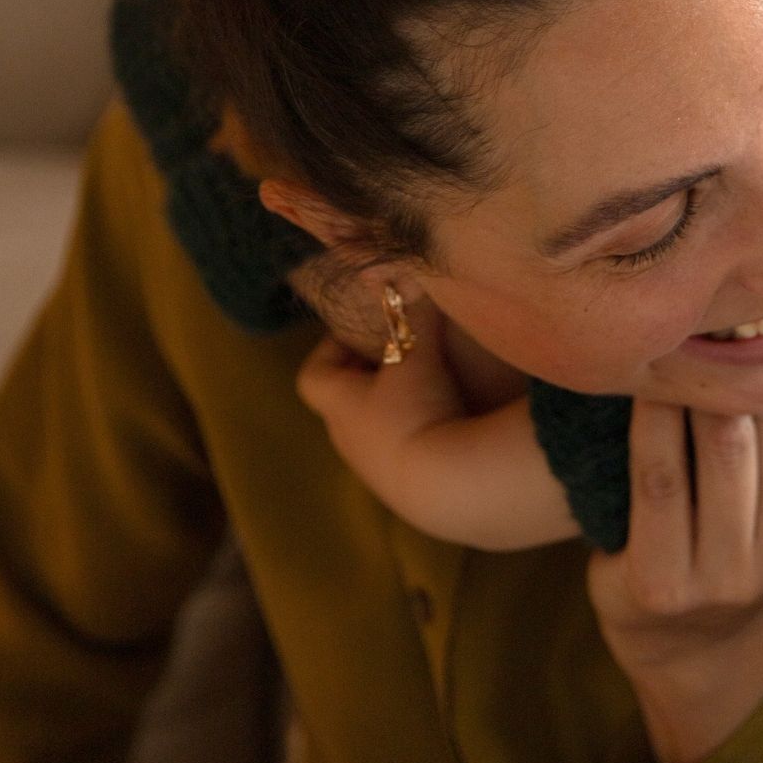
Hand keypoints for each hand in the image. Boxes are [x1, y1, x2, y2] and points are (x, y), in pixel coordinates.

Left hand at [296, 295, 462, 487]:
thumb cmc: (418, 409)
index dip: (330, 350)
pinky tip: (450, 421)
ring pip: (374, 428)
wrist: (449, 486)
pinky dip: (417, 433)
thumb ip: (415, 312)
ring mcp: (374, 471)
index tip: (363, 333)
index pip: (312, 376)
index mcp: (338, 406)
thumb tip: (411, 271)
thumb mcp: (419, 352)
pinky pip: (402, 453)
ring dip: (395, 406)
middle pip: (344, 401)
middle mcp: (347, 440)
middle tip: (405, 352)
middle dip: (371, 374)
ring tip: (433, 385)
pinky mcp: (406, 491)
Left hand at [586, 322, 762, 762]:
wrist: (689, 636)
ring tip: (687, 320)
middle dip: (753, 344)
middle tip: (726, 283)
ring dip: (701, 372)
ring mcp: (730, 576)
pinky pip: (659, 474)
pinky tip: (643, 379)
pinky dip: (652, 418)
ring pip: (722, 439)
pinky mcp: (664, 581)